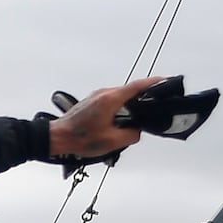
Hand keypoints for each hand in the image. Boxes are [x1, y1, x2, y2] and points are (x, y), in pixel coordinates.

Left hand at [49, 78, 164, 160]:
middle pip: (130, 91)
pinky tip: (119, 122)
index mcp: (111, 99)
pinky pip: (111, 102)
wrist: (55, 138)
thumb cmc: (79, 139)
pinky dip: (119, 108)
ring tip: (135, 120)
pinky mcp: (91, 102)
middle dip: (144, 98)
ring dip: (129, 106)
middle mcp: (104, 94)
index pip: (138, 86)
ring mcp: (96, 96)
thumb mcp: (112, 141)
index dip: (155, 83)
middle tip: (156, 105)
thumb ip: (131, 134)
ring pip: (120, 97)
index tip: (167, 80)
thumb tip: (137, 130)